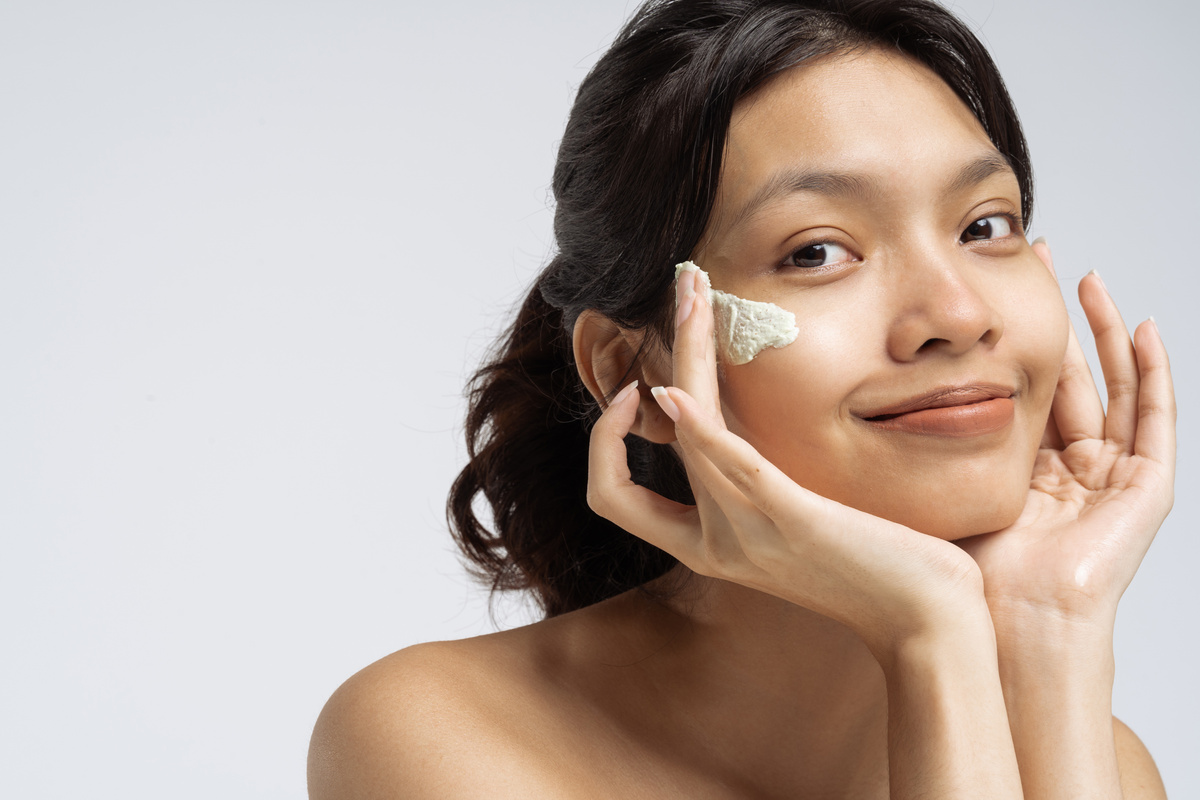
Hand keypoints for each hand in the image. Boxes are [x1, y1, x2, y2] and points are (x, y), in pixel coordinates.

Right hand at [587, 267, 989, 656]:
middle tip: (677, 292)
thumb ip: (757, 493)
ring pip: (685, 432)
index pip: (613, 497)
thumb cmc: (872, 573)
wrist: (925, 622)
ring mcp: (746, 532)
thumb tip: (742, 440)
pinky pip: (726, 466)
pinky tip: (673, 390)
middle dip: (638, 373)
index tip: (641, 390)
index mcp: (707, 546)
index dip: (606, 444)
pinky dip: (695, 427)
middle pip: (628, 460)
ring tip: (691, 289)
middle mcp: (712, 543)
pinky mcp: (790, 518)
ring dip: (683, 353)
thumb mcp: (793, 530)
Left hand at [957, 241, 1175, 630]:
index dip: (1010, 338)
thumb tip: (857, 398)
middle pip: (1068, 375)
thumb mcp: (940, 486)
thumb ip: (918, 446)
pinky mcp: (1146, 488)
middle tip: (1039, 262)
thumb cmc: (969, 569)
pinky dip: (1154, 372)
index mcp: (1023, 472)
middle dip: (1054, 318)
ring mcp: (1111, 478)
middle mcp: (1069, 470)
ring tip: (1087, 280)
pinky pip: (1156, 419)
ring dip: (1102, 331)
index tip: (989, 287)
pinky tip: (1143, 328)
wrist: (1010, 620)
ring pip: (1114, 385)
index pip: (1022, 388)